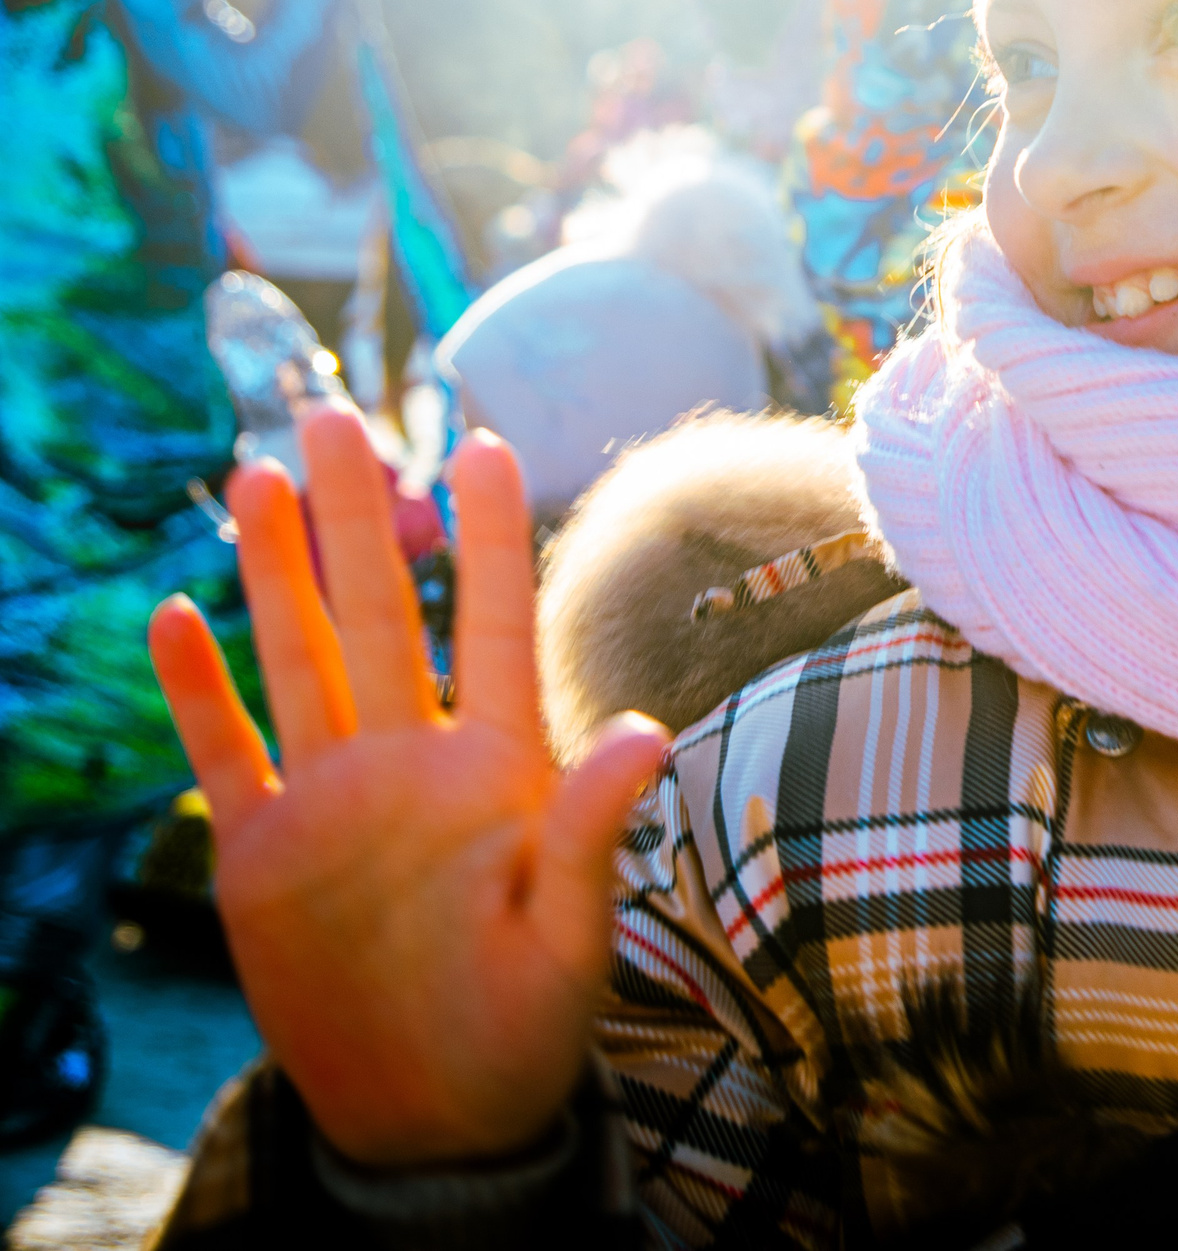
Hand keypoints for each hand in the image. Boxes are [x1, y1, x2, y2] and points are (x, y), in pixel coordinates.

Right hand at [149, 409, 667, 1165]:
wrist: (438, 1116)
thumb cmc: (526, 1029)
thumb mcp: (570, 938)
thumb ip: (591, 832)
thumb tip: (647, 733)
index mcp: (496, 771)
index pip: (496, 626)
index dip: (489, 537)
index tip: (484, 443)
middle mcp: (409, 764)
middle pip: (380, 614)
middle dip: (357, 515)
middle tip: (333, 414)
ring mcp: (331, 804)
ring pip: (300, 660)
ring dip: (276, 572)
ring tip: (258, 477)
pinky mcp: (264, 857)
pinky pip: (226, 756)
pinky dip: (199, 692)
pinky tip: (177, 618)